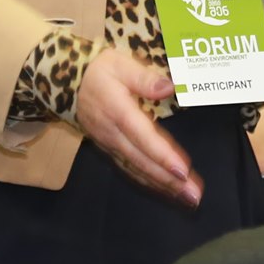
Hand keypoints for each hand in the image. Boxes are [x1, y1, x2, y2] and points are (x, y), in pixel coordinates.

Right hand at [76, 49, 201, 207]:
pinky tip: (167, 191)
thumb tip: (169, 87)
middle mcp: (113, 134)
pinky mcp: (110, 150)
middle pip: (143, 160)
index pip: (143, 137)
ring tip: (188, 199)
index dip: (162, 155)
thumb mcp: (120, 64)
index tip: (182, 171)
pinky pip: (131, 169)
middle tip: (194, 195)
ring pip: (138, 169)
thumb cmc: (99, 72)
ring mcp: (110, 145)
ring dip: (163, 185)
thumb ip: (144, 77)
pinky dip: (150, 182)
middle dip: (169, 180)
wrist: (69, 85)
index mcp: (118, 111)